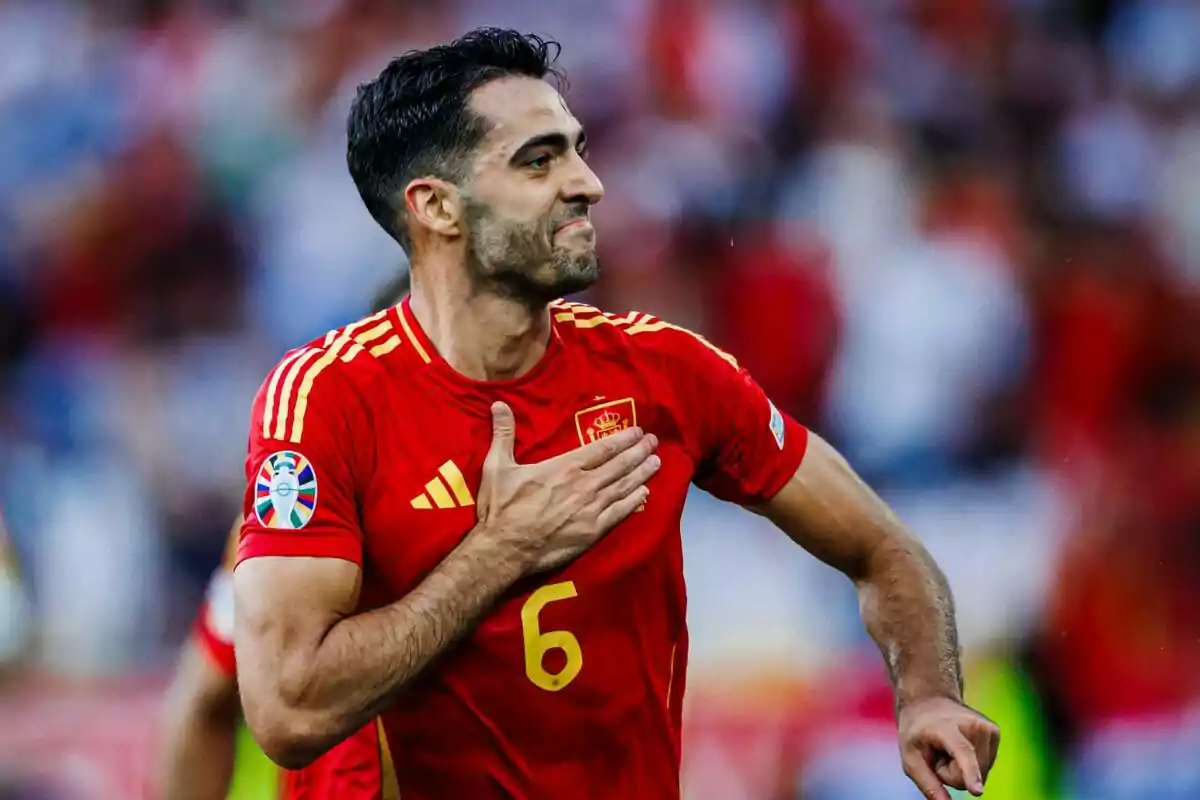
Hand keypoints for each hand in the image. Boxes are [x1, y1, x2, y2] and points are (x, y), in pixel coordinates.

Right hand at [474, 401, 659, 571]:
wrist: (504, 550)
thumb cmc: (500, 509)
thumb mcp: (497, 466)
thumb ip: (503, 434)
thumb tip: (498, 404)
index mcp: (564, 467)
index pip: (602, 448)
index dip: (623, 439)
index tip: (638, 432)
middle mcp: (583, 485)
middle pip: (619, 465)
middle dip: (639, 452)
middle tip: (654, 442)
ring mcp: (591, 509)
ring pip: (623, 487)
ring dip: (642, 473)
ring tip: (657, 462)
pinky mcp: (593, 532)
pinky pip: (619, 513)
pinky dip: (634, 502)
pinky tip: (645, 494)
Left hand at [897, 697, 999, 799]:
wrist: (929, 702)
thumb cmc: (917, 733)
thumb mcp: (910, 758)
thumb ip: (927, 783)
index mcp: (945, 727)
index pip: (962, 753)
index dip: (970, 773)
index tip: (977, 791)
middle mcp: (972, 724)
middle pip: (966, 775)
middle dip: (951, 772)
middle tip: (939, 752)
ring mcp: (987, 727)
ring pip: (980, 774)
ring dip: (962, 768)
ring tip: (949, 748)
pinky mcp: (995, 732)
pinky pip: (986, 767)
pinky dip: (972, 763)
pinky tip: (961, 746)